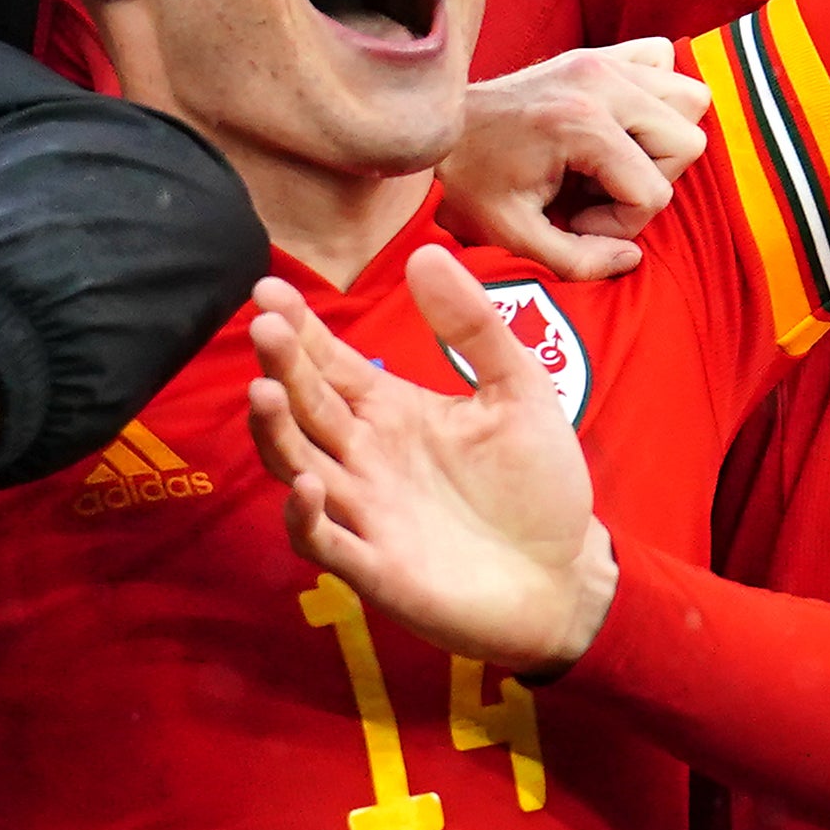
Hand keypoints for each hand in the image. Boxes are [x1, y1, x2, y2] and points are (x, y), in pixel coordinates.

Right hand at [246, 258, 618, 671]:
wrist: (564, 576)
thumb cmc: (535, 486)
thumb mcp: (518, 391)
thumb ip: (475, 328)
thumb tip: (426, 253)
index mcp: (392, 413)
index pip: (331, 363)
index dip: (300, 329)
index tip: (271, 287)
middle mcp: (365, 458)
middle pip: (307, 407)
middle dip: (282, 367)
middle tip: (266, 326)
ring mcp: (364, 512)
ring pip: (298, 466)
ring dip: (277, 432)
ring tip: (264, 391)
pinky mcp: (375, 567)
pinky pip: (324, 541)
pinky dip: (308, 515)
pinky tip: (309, 483)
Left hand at [442, 39, 708, 280]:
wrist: (435, 129)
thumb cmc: (468, 183)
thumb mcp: (513, 236)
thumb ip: (577, 261)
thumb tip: (630, 258)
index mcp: (580, 124)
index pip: (653, 191)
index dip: (621, 224)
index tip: (573, 223)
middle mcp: (601, 81)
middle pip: (686, 141)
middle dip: (651, 179)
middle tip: (596, 192)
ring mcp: (602, 60)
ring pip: (688, 100)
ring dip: (661, 139)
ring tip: (610, 160)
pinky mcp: (598, 53)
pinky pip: (663, 62)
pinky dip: (653, 95)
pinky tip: (617, 124)